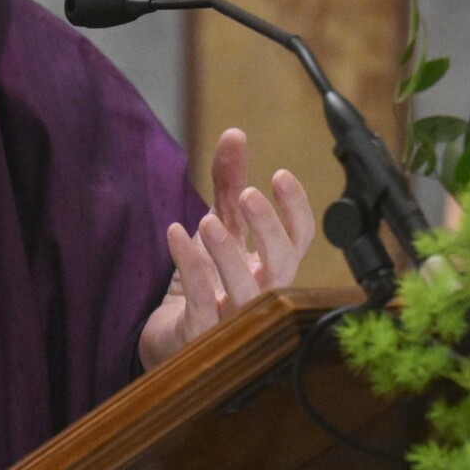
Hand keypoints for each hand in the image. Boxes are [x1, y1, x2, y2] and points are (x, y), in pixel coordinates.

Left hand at [139, 128, 315, 368]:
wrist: (171, 336)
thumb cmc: (205, 282)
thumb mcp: (218, 225)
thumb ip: (228, 184)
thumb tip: (235, 133)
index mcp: (270, 267)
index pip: (299, 239)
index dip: (295, 208)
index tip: (279, 174)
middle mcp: (259, 292)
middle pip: (282, 264)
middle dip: (269, 228)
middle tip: (248, 195)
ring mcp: (233, 318)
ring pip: (245, 291)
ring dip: (227, 254)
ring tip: (207, 221)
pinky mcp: (201, 334)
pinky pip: (202, 303)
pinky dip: (190, 268)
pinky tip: (176, 235)